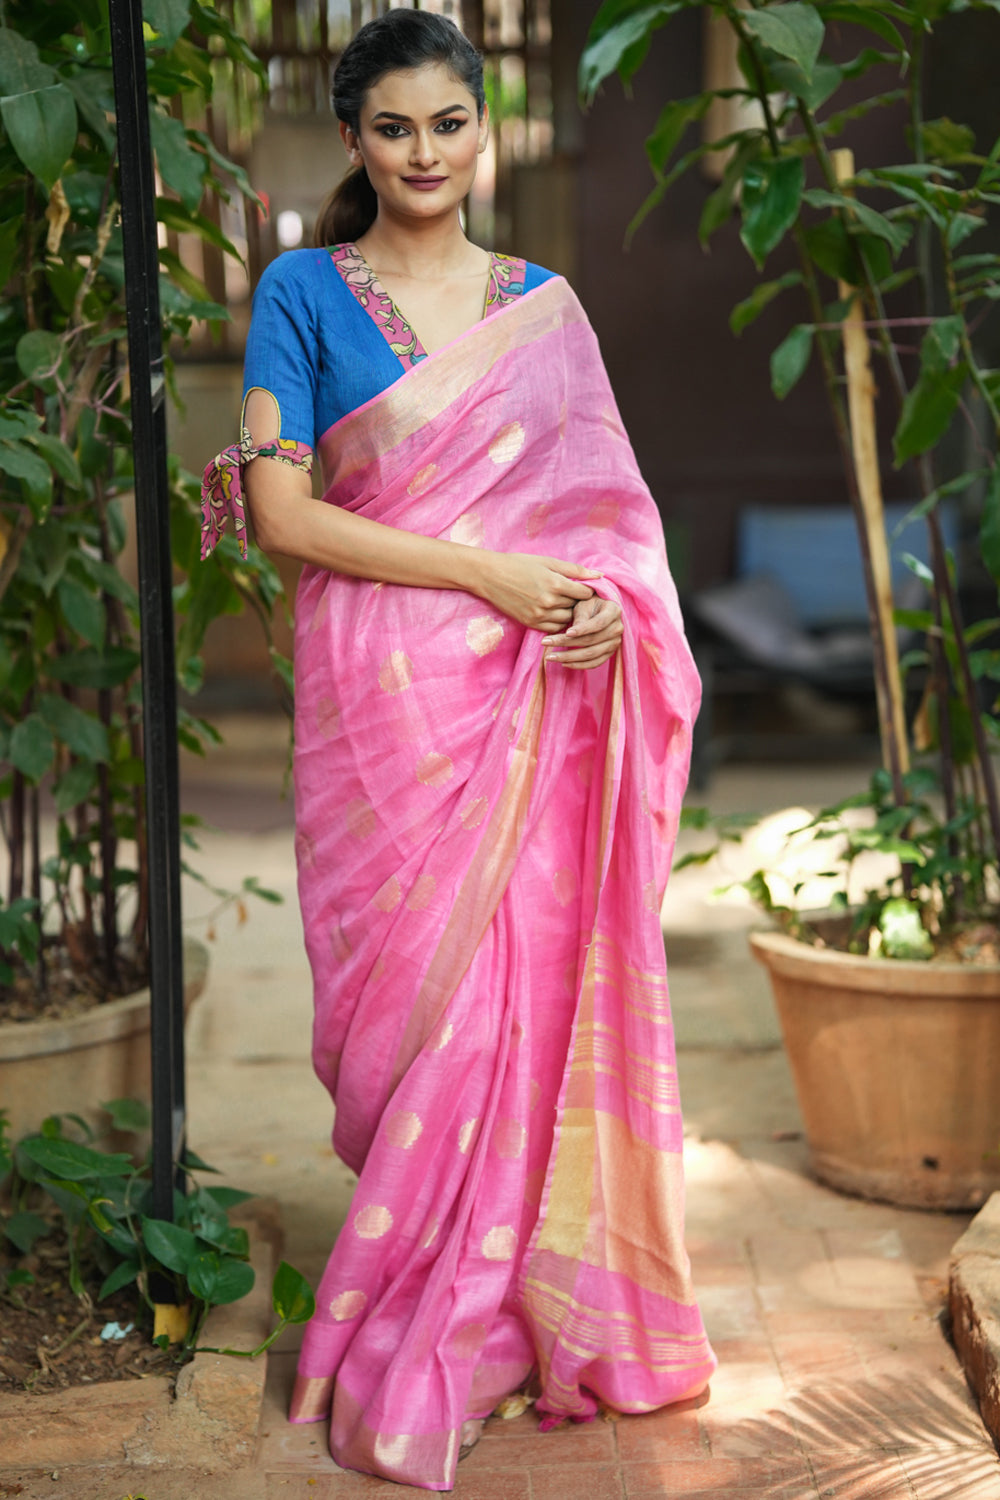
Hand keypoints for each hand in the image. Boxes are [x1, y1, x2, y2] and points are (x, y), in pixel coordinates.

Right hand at [477, 552, 601, 632]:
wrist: (490, 576)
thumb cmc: (519, 564)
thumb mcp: (548, 562)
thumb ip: (575, 570)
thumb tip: (600, 576)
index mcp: (555, 583)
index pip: (585, 592)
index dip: (588, 589)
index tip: (585, 586)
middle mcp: (549, 602)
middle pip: (577, 607)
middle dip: (579, 601)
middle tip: (575, 594)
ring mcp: (539, 615)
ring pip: (567, 620)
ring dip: (569, 612)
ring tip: (564, 602)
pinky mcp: (530, 624)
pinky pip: (554, 628)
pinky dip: (558, 621)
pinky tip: (554, 611)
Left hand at [544, 595, 622, 669]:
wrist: (598, 609)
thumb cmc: (589, 603)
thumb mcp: (584, 603)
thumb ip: (580, 617)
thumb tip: (570, 634)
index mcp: (613, 611)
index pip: (598, 624)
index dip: (583, 629)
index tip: (566, 632)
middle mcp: (617, 628)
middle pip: (591, 641)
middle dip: (566, 643)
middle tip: (545, 642)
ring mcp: (614, 643)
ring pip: (591, 654)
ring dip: (568, 657)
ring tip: (549, 656)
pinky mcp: (608, 654)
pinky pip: (594, 664)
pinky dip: (578, 665)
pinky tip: (563, 663)